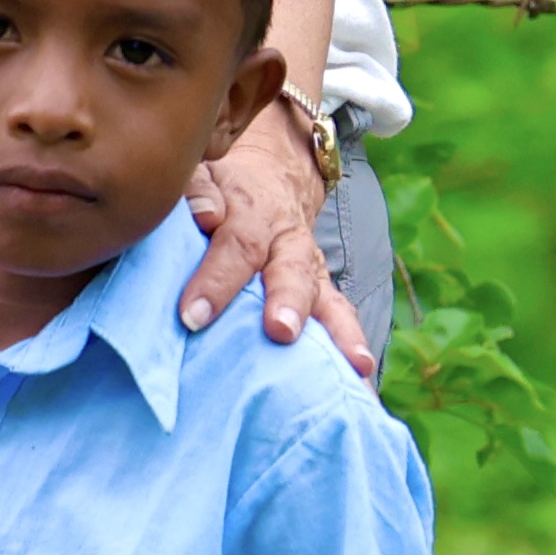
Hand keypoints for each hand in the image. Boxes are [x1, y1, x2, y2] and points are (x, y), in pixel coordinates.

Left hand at [180, 105, 371, 376]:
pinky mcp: (323, 292)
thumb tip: (206, 215)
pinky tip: (363, 376)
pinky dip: (353, 346)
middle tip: (281, 331)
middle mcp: (288, 244)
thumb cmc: (223, 194)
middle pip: (291, 273)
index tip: (192, 316)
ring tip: (353, 363)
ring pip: (326, 298)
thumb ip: (198, 191)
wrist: (271, 182)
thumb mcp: (205, 178)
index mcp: (253, 214)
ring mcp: (311, 269)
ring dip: (338, 332)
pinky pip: (341, 318)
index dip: (216, 280)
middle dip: (287, 304)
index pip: (237, 245)